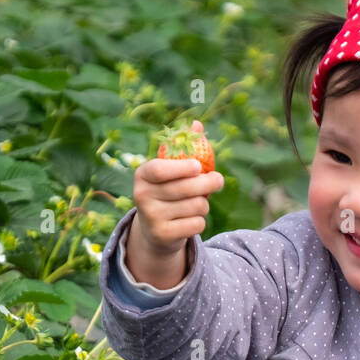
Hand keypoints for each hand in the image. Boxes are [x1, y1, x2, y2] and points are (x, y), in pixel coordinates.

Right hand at [132, 119, 224, 254]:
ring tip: (197, 203)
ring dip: (204, 204)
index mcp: (142, 175)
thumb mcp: (171, 171)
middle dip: (208, 183)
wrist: (154, 231)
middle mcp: (142, 196)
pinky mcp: (163, 235)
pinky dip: (200, 221)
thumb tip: (197, 124)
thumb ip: (184, 148)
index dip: (183, 168)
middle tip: (218, 180)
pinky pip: (197, 224)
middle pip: (186, 188)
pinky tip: (190, 220)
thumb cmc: (167, 191)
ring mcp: (151, 218)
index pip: (161, 170)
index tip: (199, 166)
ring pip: (196, 206)